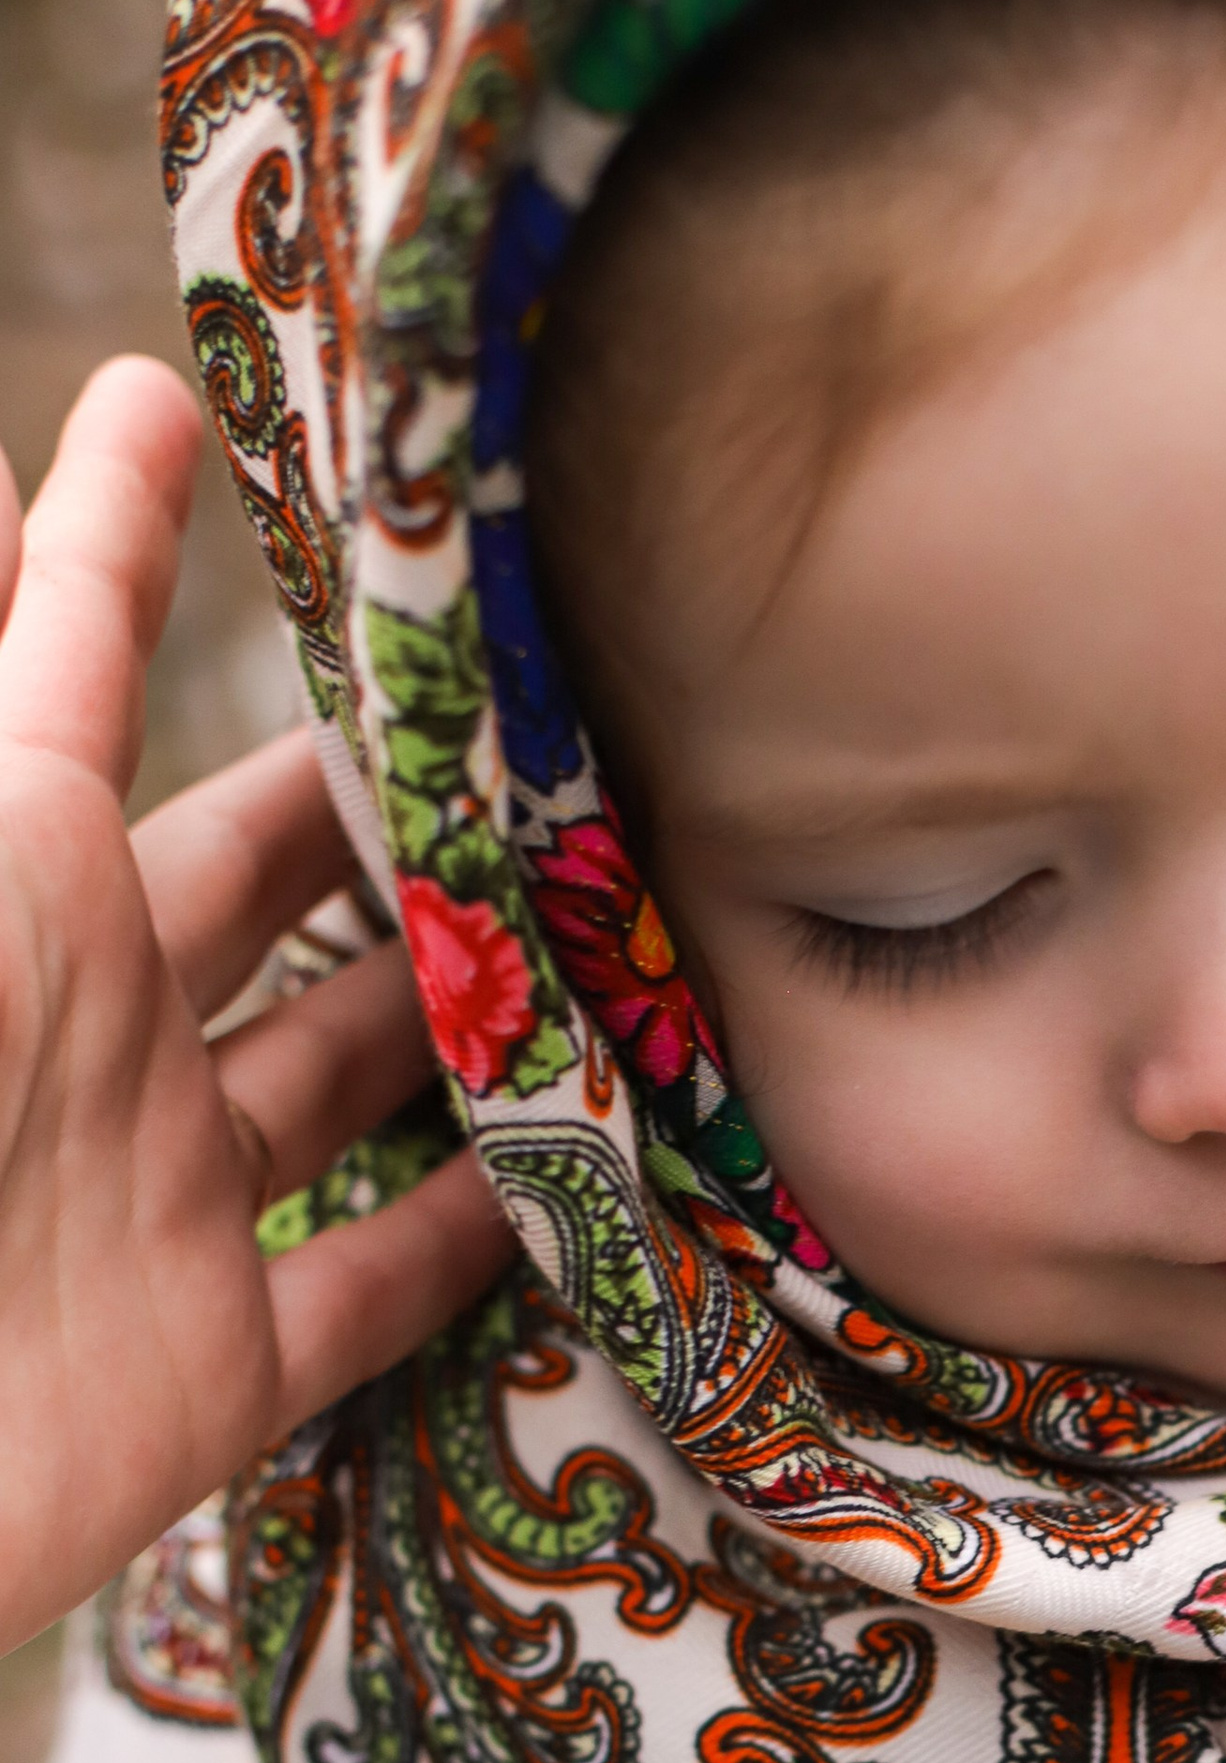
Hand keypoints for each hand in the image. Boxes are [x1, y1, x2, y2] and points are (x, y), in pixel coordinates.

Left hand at [0, 356, 509, 1655]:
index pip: (69, 668)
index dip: (116, 533)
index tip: (178, 398)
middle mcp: (86, 1024)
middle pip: (260, 870)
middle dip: (378, 781)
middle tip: (529, 700)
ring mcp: (161, 1194)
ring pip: (356, 1063)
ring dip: (474, 991)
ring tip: (621, 904)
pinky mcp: (216, 1364)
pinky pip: (383, 1288)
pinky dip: (489, 1237)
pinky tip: (596, 1169)